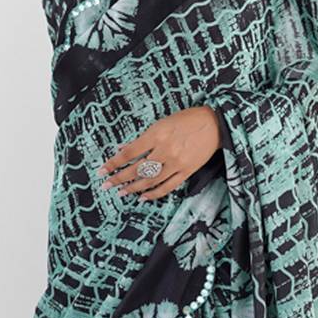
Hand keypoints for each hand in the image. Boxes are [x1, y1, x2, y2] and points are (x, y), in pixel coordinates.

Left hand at [97, 106, 221, 200]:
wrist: (214, 124)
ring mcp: (176, 163)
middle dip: (119, 179)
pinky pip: (167, 187)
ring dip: (133, 188)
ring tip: (122, 192)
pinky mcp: (186, 172)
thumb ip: (143, 138)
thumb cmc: (186, 120)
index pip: (128, 153)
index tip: (102, 171)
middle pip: (136, 169)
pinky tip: (143, 197)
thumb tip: (123, 149)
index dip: (113, 163)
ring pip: (150, 181)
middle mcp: (165, 150)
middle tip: (107, 185)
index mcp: (156, 135)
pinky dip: (153, 194)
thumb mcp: (161, 123)